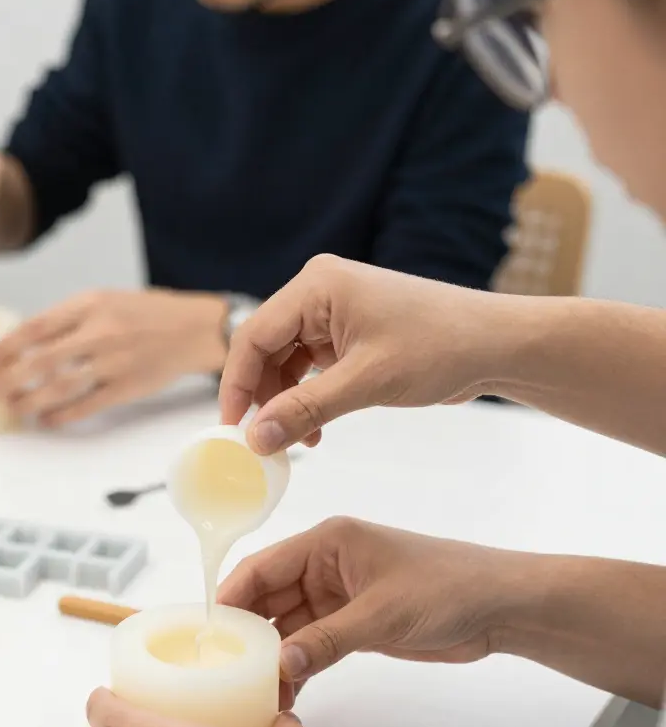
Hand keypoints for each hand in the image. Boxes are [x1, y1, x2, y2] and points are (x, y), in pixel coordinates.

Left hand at [0, 289, 228, 425]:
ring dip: (30, 400)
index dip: (4, 348)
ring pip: (60, 386)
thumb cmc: (145, 314)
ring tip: (13, 408)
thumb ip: (68, 319)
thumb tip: (25, 344)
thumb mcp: (104, 301)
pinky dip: (62, 415)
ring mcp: (114, 361)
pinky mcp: (128, 387)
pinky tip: (46, 420)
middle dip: (8, 379)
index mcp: (89, 305)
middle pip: (41, 360)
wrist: (193, 329)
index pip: (35, 328)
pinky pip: (87, 405)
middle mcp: (100, 332)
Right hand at [219, 255, 522, 454]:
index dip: (236, 384)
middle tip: (261, 441)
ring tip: (298, 441)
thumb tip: (255, 440)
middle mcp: (318, 291)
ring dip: (285, 403)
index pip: (253, 336)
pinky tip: (315, 430)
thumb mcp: (366, 382)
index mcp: (317, 285)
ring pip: (284, 362)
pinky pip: (309, 367)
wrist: (495, 345)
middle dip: (262, 397)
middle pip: (265, 349)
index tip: (232, 428)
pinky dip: (307, 398)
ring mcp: (332, 311)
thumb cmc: (440, 347)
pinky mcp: (347, 332)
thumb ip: (304, 410)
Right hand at [219, 517, 529, 703]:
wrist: (500, 607)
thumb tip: (278, 667)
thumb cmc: (446, 587)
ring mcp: (337, 597)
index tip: (208, 632)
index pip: (262, 567)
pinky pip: (311, 644)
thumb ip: (326, 639)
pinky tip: (284, 693)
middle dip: (248, 634)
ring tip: (251, 691)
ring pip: (287, 626)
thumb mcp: (381, 613)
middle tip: (224, 670)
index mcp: (326, 543)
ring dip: (272, 656)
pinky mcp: (352, 624)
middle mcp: (324, 566)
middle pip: (269, 599)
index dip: (232, 597)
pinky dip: (298, 666)